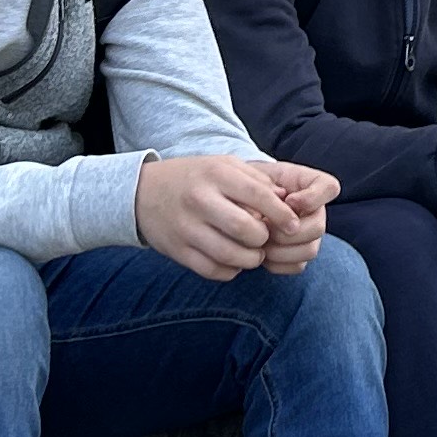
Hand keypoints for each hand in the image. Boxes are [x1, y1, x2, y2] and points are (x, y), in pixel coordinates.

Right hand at [136, 156, 328, 279]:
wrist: (142, 192)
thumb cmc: (194, 178)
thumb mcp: (222, 165)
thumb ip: (255, 179)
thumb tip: (286, 199)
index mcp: (215, 174)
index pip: (258, 196)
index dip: (282, 214)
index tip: (294, 225)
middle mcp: (200, 200)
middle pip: (246, 229)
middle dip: (264, 239)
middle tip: (266, 238)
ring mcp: (186, 228)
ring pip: (230, 255)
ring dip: (251, 260)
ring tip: (254, 253)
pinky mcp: (177, 251)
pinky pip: (212, 270)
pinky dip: (231, 271)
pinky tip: (234, 262)